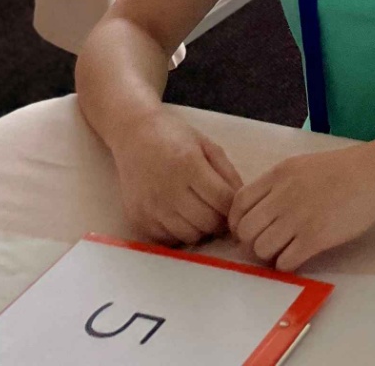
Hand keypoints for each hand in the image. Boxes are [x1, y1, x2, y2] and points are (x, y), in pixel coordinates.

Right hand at [110, 109, 243, 246]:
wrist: (134, 135)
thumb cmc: (174, 136)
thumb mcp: (207, 144)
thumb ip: (227, 172)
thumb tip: (239, 202)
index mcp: (189, 165)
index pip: (222, 201)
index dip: (233, 207)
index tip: (233, 206)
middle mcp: (168, 189)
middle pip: (207, 222)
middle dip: (219, 220)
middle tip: (217, 211)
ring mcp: (151, 207)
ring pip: (189, 236)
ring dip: (200, 228)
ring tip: (199, 212)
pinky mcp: (138, 220)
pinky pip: (168, 240)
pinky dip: (179, 232)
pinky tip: (179, 215)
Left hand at [229, 138, 374, 273]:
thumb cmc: (344, 169)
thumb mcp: (302, 166)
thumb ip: (278, 185)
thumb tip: (258, 213)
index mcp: (279, 174)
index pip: (238, 203)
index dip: (237, 222)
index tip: (247, 229)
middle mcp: (283, 195)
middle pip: (245, 230)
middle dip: (251, 242)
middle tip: (266, 243)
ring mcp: (298, 217)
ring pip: (261, 249)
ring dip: (269, 255)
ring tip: (284, 250)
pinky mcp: (315, 238)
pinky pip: (284, 263)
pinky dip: (286, 265)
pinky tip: (299, 255)